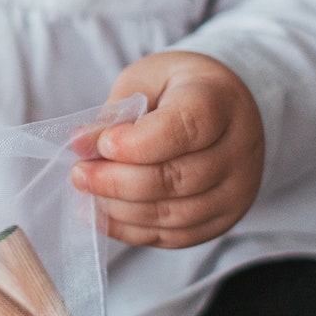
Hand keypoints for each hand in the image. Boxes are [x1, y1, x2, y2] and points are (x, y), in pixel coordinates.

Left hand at [71, 51, 264, 248]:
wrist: (224, 109)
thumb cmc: (177, 88)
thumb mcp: (146, 79)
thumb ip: (118, 111)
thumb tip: (82, 144)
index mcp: (219, 102)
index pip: (184, 129)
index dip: (136, 143)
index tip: (99, 144)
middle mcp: (237, 151)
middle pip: (177, 178)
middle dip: (118, 181)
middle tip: (78, 173)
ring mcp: (235, 191)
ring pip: (175, 214)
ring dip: (121, 208)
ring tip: (87, 191)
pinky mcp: (222, 220)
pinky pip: (174, 236)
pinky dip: (132, 229)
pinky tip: (102, 213)